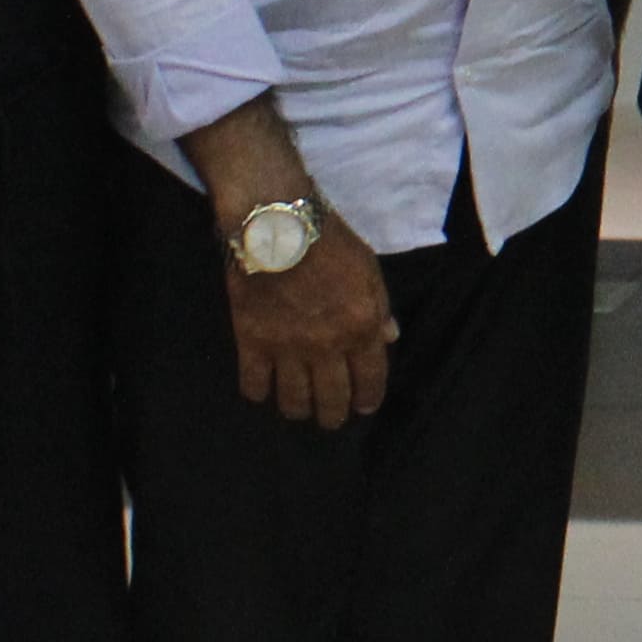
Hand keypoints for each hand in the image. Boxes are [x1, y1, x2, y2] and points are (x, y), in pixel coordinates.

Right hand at [226, 222, 396, 425]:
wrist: (278, 224)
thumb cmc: (330, 242)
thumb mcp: (369, 270)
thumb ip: (379, 308)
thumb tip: (389, 338)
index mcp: (361, 328)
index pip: (370, 381)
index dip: (368, 400)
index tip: (363, 407)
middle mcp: (327, 347)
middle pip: (331, 400)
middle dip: (333, 415)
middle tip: (330, 417)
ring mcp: (287, 348)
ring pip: (293, 400)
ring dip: (298, 409)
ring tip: (298, 408)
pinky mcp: (252, 342)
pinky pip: (254, 384)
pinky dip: (258, 392)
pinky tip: (262, 389)